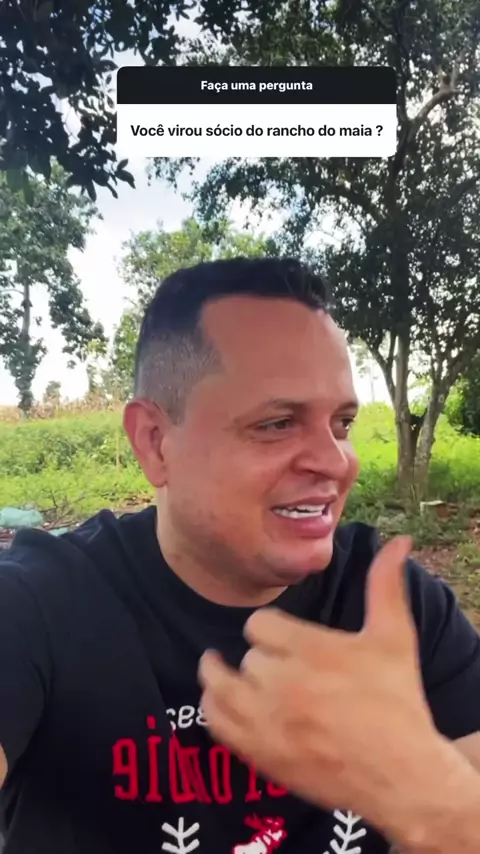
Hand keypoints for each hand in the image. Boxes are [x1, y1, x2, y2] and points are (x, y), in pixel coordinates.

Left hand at [198, 537, 447, 836]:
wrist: (401, 775)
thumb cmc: (398, 703)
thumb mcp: (394, 637)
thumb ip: (385, 585)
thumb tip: (397, 543)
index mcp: (310, 649)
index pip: (259, 625)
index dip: (269, 629)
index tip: (278, 637)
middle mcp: (282, 683)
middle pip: (248, 657)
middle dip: (260, 658)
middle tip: (273, 663)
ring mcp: (268, 721)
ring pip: (219, 688)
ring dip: (217, 677)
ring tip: (215, 668)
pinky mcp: (261, 754)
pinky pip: (218, 725)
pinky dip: (214, 711)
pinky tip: (220, 704)